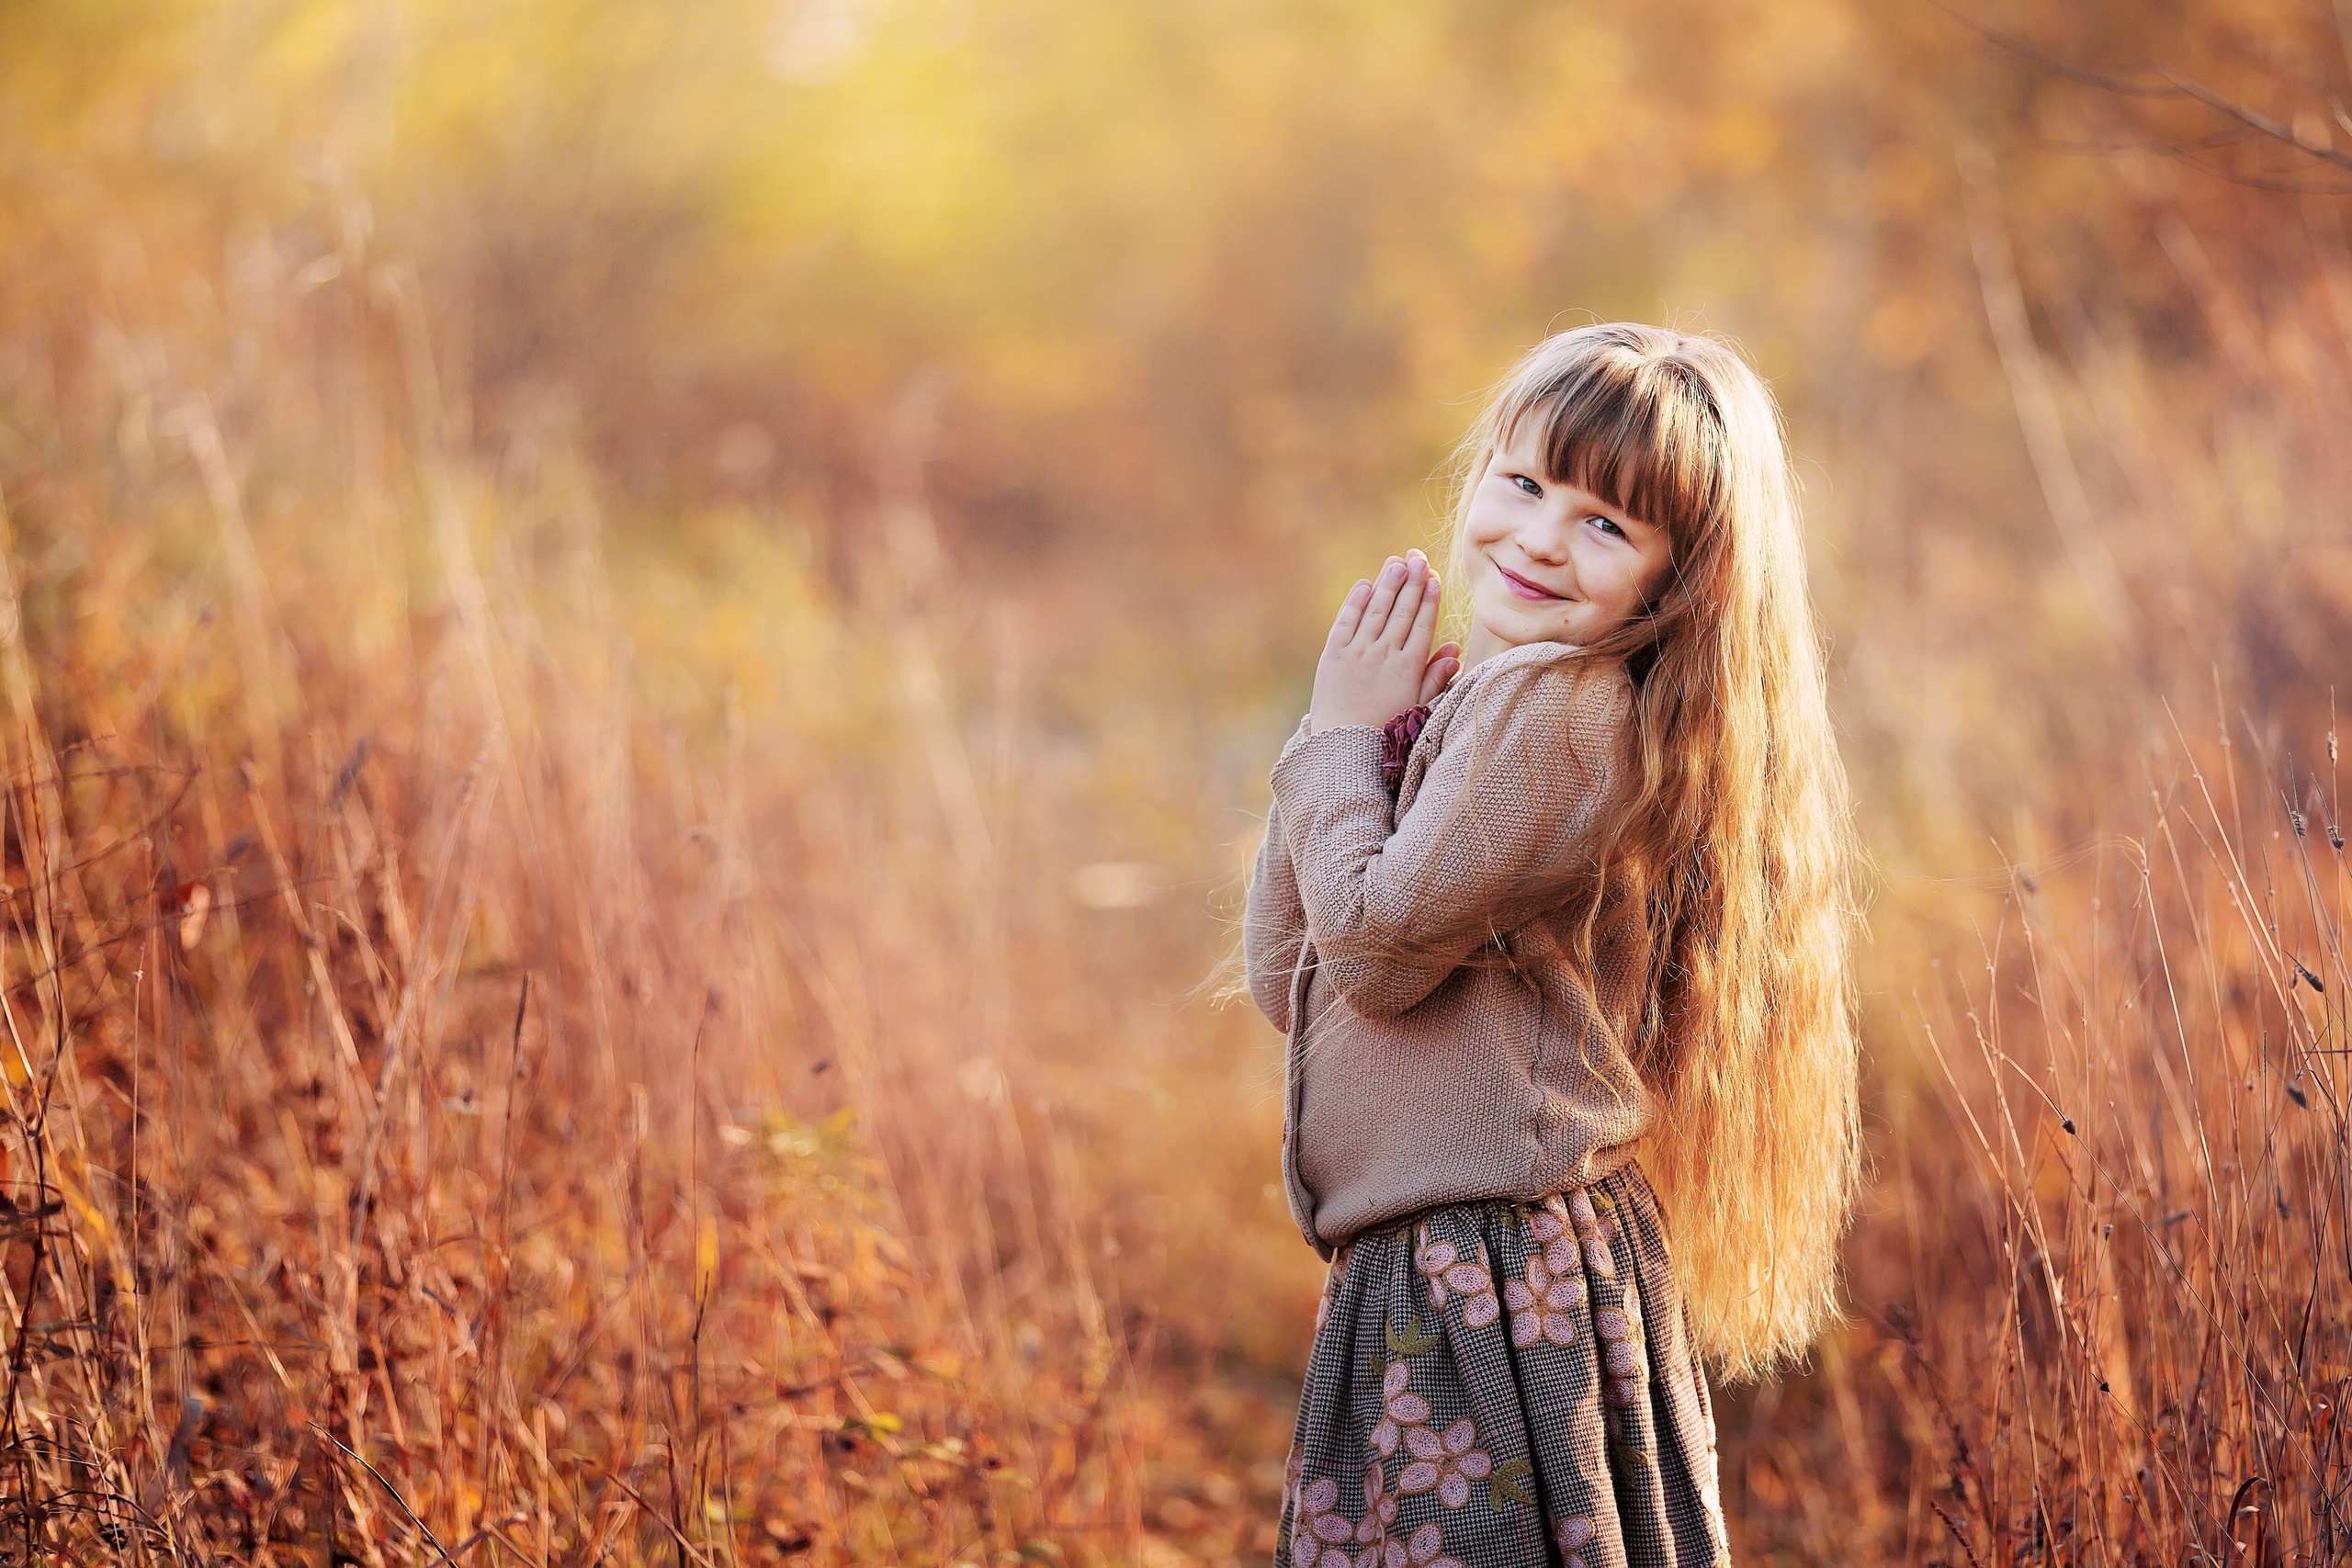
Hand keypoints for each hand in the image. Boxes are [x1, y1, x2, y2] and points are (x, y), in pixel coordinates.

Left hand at [1309, 550, 1460, 731]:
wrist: (1343, 746)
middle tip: (1418, 558)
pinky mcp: (1332, 655)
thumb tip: (1454, 649)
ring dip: (1388, 584)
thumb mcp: (1416, 707)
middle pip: (1402, 611)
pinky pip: (1346, 622)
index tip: (1434, 578)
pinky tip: (1365, 585)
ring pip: (1376, 611)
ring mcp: (1357, 653)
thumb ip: (1435, 677)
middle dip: (1412, 582)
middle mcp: (1384, 655)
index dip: (1429, 600)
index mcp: (1408, 669)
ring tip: (1397, 562)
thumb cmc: (1382, 730)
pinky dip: (1356, 602)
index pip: (1422, 625)